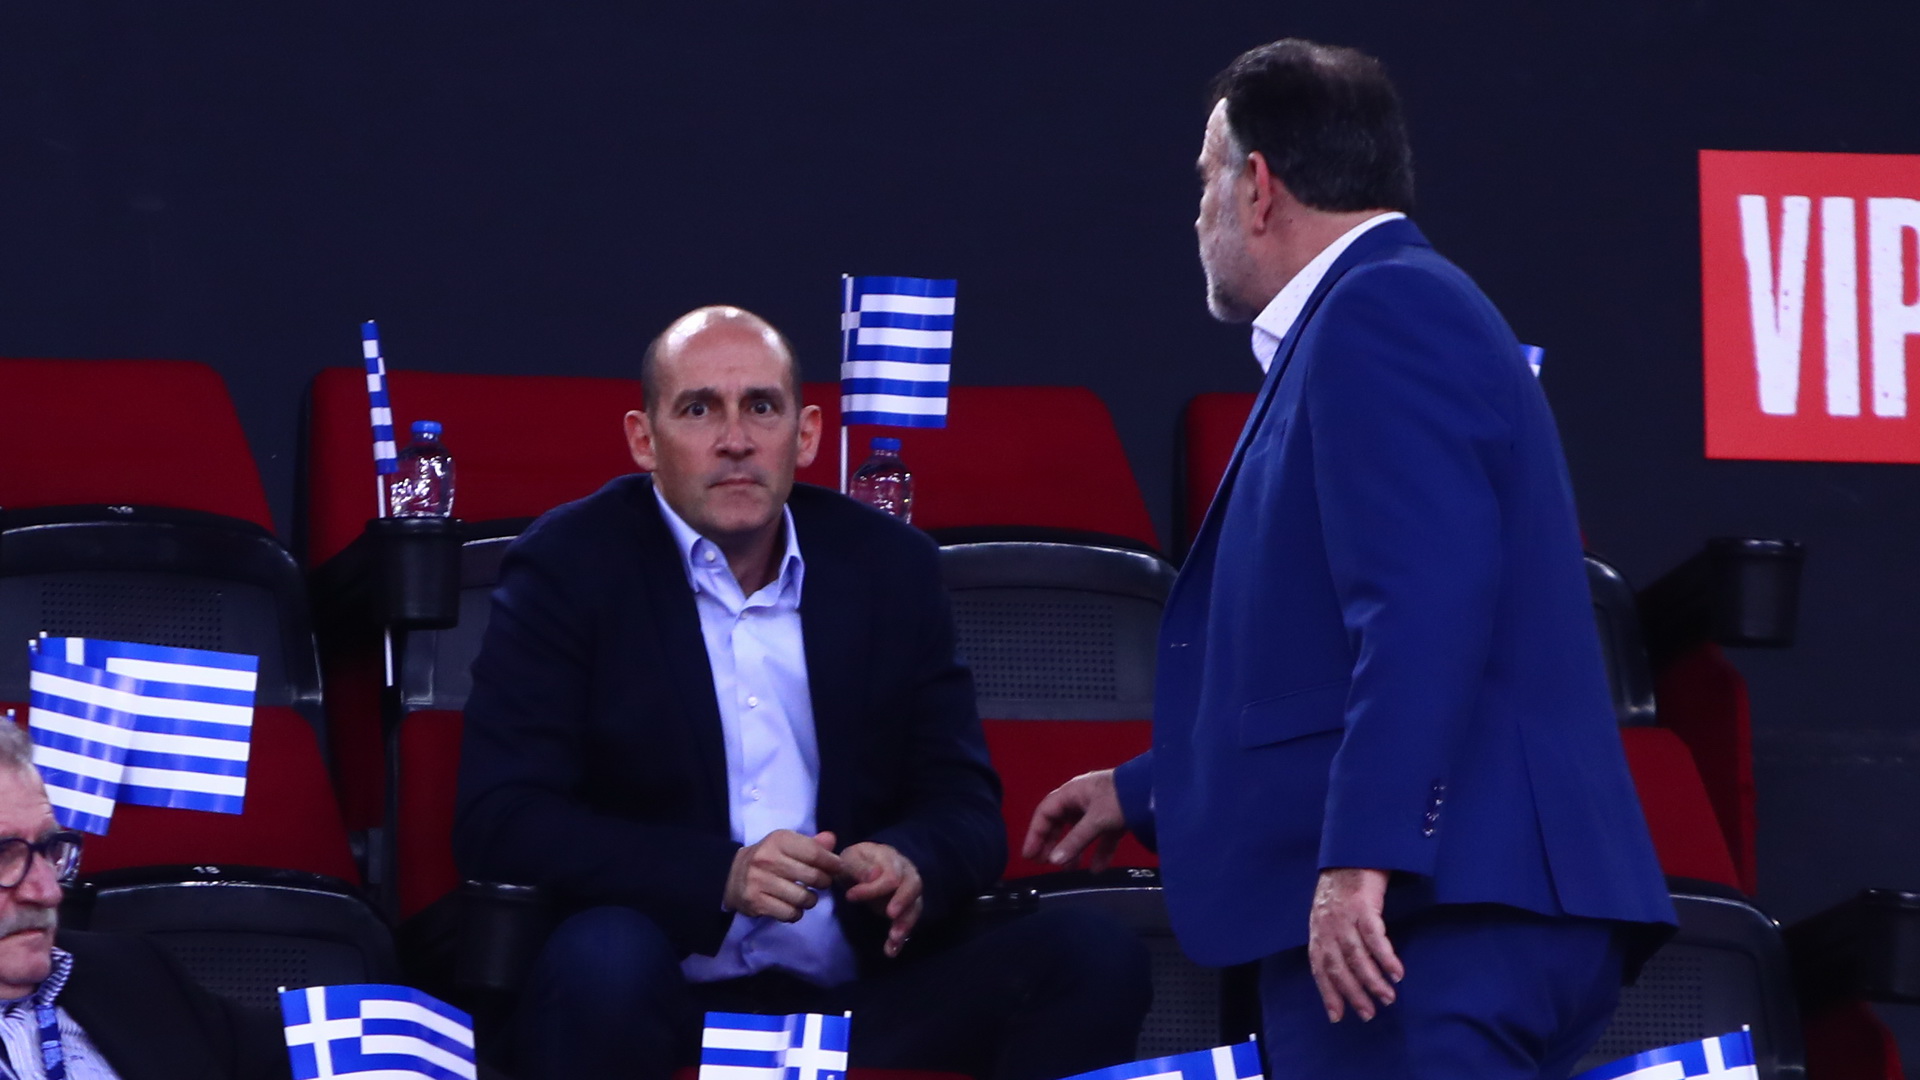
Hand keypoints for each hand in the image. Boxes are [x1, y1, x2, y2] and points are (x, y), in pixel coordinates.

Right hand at [724, 830, 841, 922]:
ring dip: (811, 900)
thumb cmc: (768, 858)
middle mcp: (768, 859)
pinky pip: (790, 913)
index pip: (814, 853)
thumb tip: (831, 840)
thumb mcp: (787, 844)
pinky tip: (793, 906)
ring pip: (803, 899)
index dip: (832, 863)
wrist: (732, 875)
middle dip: (824, 882)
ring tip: (807, 896)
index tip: (837, 868)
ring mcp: (760, 882)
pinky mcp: (756, 902)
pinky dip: (796, 913)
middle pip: (813, 877)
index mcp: (779, 840)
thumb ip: (812, 844)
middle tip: (822, 883)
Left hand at [838, 842, 922, 957]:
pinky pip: (909, 922)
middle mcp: (906, 873)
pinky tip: (891, 951)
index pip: (891, 873)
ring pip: (915, 906)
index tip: (850, 897)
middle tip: (890, 915)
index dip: (873, 887)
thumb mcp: (849, 859)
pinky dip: (902, 938)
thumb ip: (859, 866)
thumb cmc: (854, 863)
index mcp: (890, 858)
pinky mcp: (906, 908)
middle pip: (914, 886)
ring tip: (893, 939)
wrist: (860, 868)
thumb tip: (874, 876)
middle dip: (903, 902)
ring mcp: (908, 891)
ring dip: (905, 923)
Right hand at [1021, 769, 1125, 870]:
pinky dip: (1098, 851)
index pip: (1045, 813)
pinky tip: (1098, 869)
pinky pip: (1101, 836)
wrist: (1154, 789)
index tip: (1030, 855)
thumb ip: (1075, 841)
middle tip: (1044, 863)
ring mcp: (1099, 808)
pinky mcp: (1115, 817)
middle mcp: (1082, 798)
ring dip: (1074, 850)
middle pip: (1060, 822)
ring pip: (1080, 831)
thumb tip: (1054, 861)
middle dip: (1052, 843)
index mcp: (1072, 793)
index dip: (1035, 834)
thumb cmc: (1121, 798)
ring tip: (1069, 870)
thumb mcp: (1096, 820)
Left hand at [1308, 867, 1403, 1021]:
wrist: (1352, 851)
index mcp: (1318, 929)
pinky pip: (1375, 938)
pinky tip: (1396, 973)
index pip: (1320, 967)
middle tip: (1368, 1013)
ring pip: (1357, 956)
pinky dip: (1386, 958)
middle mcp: (1327, 925)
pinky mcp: (1364, 906)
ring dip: (1372, 980)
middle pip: (1339, 966)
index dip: (1328, 992)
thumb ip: (1332, 937)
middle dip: (1353, 993)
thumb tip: (1344, 968)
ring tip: (1387, 998)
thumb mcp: (1329, 912)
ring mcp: (1344, 916)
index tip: (1337, 1016)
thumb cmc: (1343, 885)